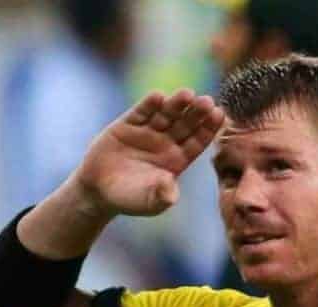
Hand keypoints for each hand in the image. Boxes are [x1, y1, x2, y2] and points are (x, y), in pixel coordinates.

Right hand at [73, 89, 224, 216]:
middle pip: (185, 124)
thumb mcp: (149, 201)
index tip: (219, 115)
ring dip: (176, 104)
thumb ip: (161, 196)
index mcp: (178, 158)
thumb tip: (171, 193)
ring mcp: (148, 132)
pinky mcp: (127, 125)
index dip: (208, 128)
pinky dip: (149, 105)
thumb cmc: (130, 198)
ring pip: (166, 114)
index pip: (198, 140)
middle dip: (196, 112)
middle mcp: (166, 142)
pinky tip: (158, 97)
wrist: (98, 191)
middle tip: (207, 101)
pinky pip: (141, 113)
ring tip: (187, 94)